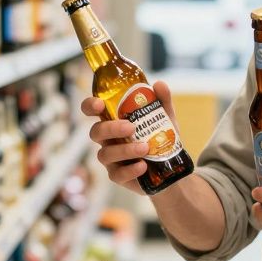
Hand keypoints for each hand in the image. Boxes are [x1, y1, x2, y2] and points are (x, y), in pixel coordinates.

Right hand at [80, 80, 178, 195]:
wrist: (171, 168)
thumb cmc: (160, 138)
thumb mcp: (165, 118)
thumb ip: (162, 101)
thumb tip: (159, 84)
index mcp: (113, 120)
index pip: (92, 110)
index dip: (90, 106)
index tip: (99, 104)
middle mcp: (108, 139)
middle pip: (96, 132)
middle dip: (111, 128)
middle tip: (131, 127)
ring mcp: (111, 159)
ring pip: (105, 154)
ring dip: (125, 150)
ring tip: (145, 148)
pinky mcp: (118, 176)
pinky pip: (116, 174)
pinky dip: (130, 170)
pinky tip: (143, 166)